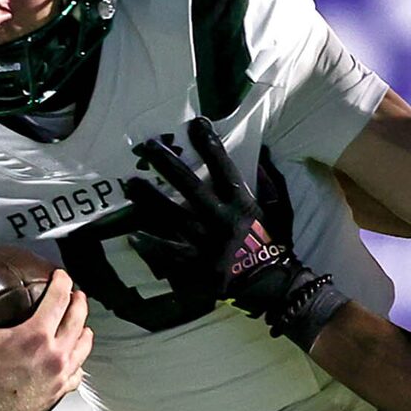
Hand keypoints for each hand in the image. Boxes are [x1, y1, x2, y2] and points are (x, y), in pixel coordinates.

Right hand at [0, 269, 91, 410]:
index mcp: (35, 336)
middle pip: (78, 319)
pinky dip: (78, 361)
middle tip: (76, 294)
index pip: (60, 299)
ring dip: (84, 330)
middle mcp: (54, 355)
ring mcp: (60, 375)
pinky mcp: (59, 392)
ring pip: (84, 346)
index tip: (62, 276)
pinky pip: (78, 373)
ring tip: (81, 323)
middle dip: (79, 302)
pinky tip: (73, 358)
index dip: (63, 282)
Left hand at [126, 121, 349, 349]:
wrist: (273, 287)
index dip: (210, 144)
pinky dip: (152, 246)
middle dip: (168, 164)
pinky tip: (133, 235)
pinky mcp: (197, 266)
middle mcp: (221, 220)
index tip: (196, 123)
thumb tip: (261, 152)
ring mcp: (206, 243)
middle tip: (149, 146)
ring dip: (150, 199)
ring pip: (173, 216)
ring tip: (131, 184)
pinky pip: (170, 254)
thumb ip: (269, 182)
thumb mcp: (280, 209)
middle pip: (190, 187)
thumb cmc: (274, 245)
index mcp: (242, 204)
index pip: (224, 168)